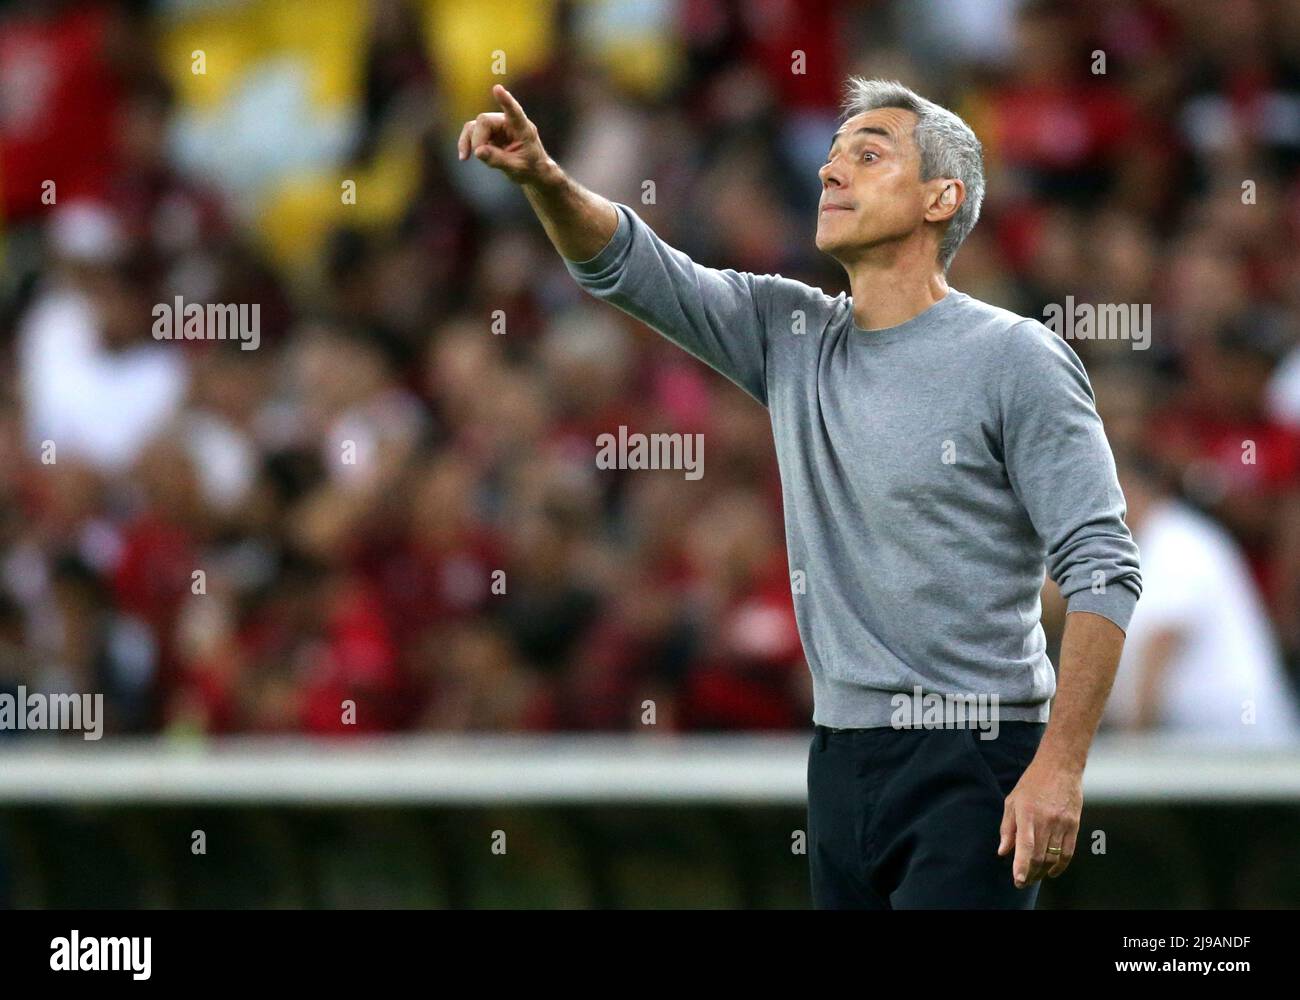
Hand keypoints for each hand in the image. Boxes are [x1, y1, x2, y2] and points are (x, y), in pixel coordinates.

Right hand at [456, 84, 552, 185]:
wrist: (532, 170)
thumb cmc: (529, 167)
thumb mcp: (516, 168)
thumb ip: (498, 159)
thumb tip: (478, 151)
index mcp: (522, 128)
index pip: (514, 112)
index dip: (505, 100)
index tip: (497, 89)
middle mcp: (507, 122)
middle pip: (484, 121)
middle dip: (477, 138)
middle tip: (478, 155)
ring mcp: (496, 126)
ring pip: (475, 126)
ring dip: (469, 141)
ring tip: (467, 157)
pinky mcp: (488, 132)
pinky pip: (471, 133)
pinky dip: (466, 143)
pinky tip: (464, 157)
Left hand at [997, 757, 1081, 886]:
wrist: (1060, 767)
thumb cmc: (1032, 783)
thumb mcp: (1012, 801)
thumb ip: (1007, 828)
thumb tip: (1003, 851)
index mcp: (1027, 813)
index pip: (1026, 845)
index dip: (1022, 865)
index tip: (1018, 880)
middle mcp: (1046, 820)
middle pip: (1040, 856)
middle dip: (1030, 873)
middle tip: (1022, 881)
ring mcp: (1062, 823)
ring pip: (1054, 857)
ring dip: (1043, 872)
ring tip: (1034, 877)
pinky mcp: (1074, 825)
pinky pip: (1068, 852)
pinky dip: (1060, 866)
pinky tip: (1051, 871)